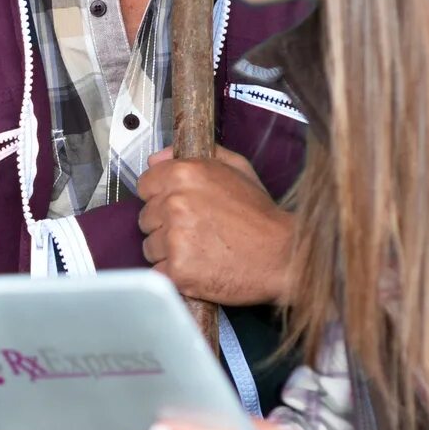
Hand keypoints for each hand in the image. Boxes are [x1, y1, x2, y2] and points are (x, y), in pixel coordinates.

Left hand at [135, 146, 293, 306]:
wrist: (283, 257)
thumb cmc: (261, 217)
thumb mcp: (237, 170)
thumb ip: (197, 156)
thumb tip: (157, 157)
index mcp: (185, 174)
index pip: (145, 184)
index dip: (160, 197)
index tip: (178, 207)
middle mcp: (175, 203)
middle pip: (146, 217)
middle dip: (165, 225)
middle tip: (197, 231)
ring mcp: (175, 238)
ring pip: (149, 246)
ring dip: (168, 251)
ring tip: (201, 250)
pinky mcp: (178, 270)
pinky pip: (158, 272)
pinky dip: (174, 274)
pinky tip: (199, 268)